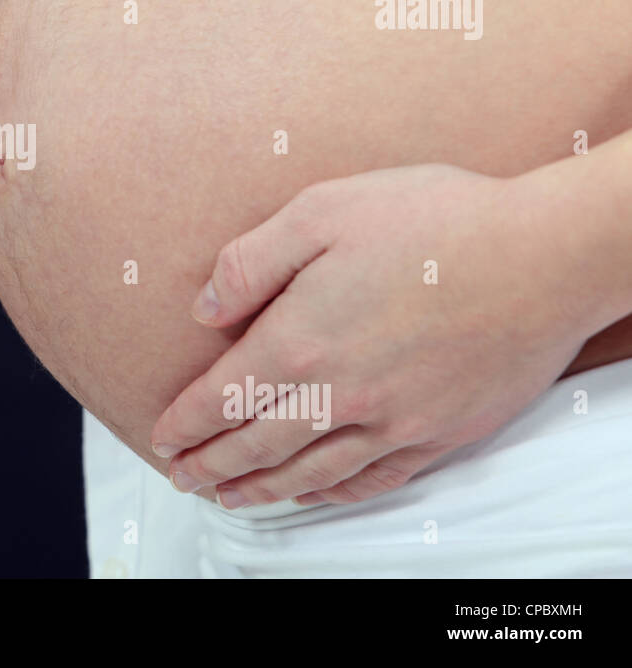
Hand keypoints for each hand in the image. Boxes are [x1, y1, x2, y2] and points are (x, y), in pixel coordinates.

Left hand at [150, 163, 601, 508]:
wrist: (546, 255)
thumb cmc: (435, 219)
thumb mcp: (323, 211)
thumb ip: (251, 263)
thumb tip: (204, 310)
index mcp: (301, 340)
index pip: (222, 398)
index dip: (185, 423)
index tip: (161, 436)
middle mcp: (341, 395)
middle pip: (256, 445)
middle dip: (210, 464)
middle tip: (181, 476)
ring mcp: (394, 421)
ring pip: (309, 472)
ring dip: (260, 488)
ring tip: (228, 495)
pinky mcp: (441, 432)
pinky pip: (373, 479)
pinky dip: (332, 493)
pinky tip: (313, 493)